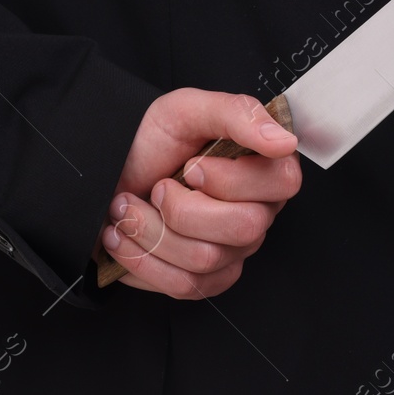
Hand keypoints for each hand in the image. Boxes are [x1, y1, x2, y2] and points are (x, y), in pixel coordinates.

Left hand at [101, 88, 301, 298]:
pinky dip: (143, 260)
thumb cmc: (153, 140)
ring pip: (206, 258)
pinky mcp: (208, 279)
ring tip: (128, 208)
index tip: (192, 165)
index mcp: (265, 167)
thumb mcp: (187, 108)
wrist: (110, 171)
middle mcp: (259, 211)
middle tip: (158, 187)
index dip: (230, 179)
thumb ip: (238, 113)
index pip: (281, 182)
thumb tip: (283, 141)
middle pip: (245, 227)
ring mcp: (235, 250)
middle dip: (183, 208)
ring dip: (151, 231)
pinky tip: (125, 237)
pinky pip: (185, 285)